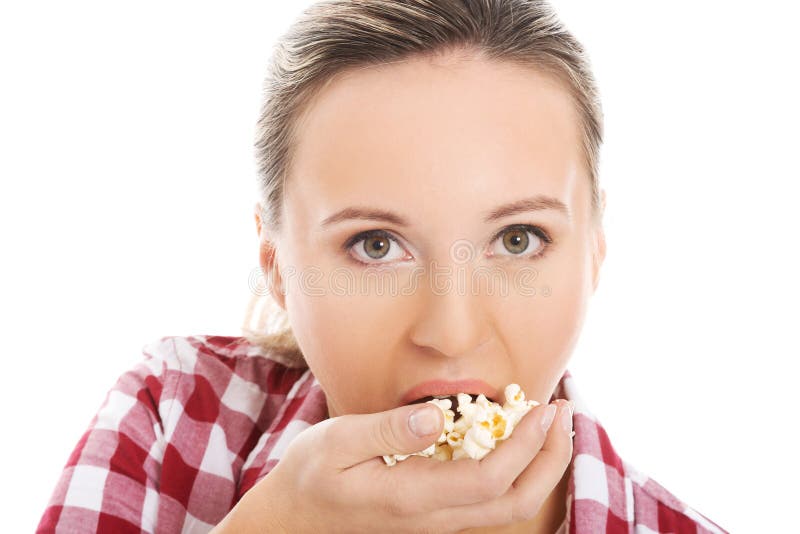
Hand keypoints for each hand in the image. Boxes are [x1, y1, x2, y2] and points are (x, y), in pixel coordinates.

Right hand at [212, 398, 573, 532]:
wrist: (293, 522)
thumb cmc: (310, 477)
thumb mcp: (335, 443)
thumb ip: (386, 429)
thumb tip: (436, 417)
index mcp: (412, 497)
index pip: (490, 479)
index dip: (527, 445)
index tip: (543, 407)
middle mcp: (434, 518)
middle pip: (515, 501)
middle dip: (551, 458)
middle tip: (563, 411)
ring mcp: (438, 522)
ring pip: (508, 507)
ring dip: (540, 466)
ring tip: (549, 422)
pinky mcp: (436, 516)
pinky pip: (491, 501)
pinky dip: (518, 470)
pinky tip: (515, 438)